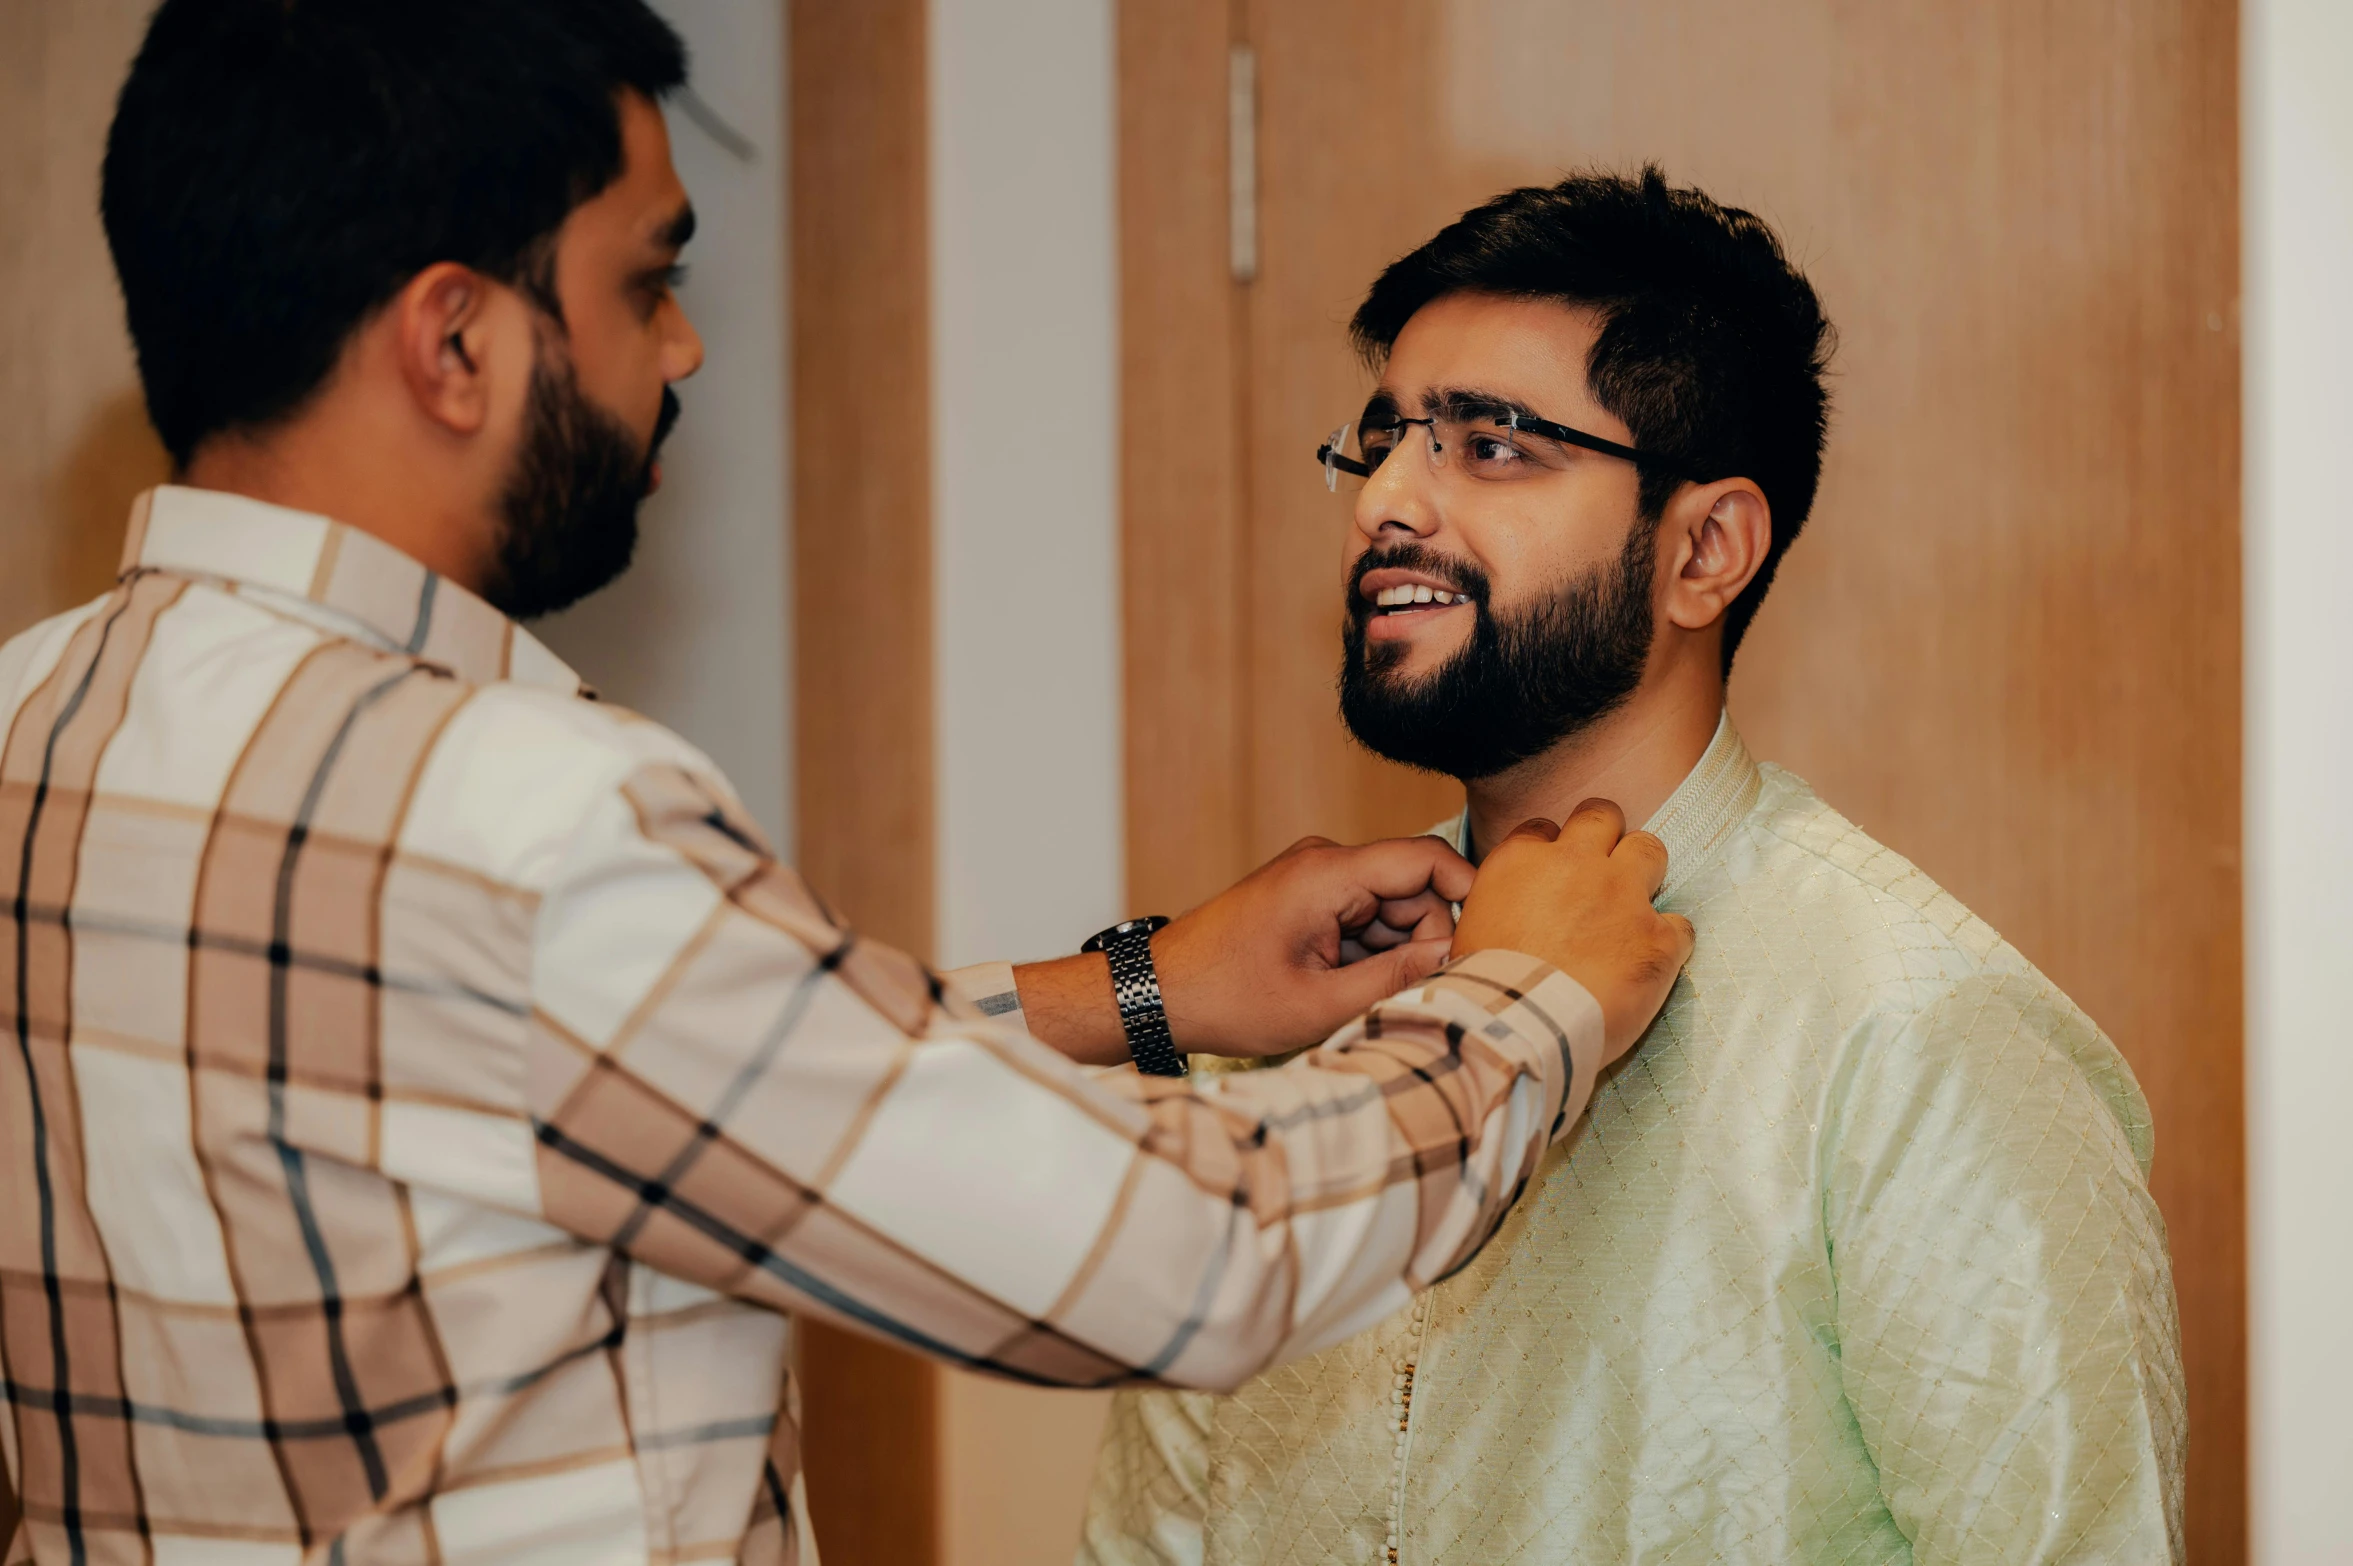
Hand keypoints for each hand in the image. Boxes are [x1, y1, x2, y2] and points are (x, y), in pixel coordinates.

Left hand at [1152, 834, 1476, 1057]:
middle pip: (1413, 890)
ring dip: (1392, 955)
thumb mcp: (1319, 1004)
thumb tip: (1454, 958)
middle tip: (1402, 996)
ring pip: (1390, 910)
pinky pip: (1362, 919)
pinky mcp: (1306, 900)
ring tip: (1356, 999)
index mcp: (1328, 875)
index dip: (1468, 894)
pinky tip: (1344, 991)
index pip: (1425, 859)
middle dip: (1423, 943)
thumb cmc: (1226, 999)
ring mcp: (1314, 880)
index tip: (1486, 943)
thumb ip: (1394, 979)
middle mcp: (1325, 864)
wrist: (1158, 993)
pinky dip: (1367, 954)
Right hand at [1450, 800, 1695, 1063]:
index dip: (1552, 848)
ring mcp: (1623, 897)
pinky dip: (1669, 941)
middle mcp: (1575, 864)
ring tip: (1634, 905)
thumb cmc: (1486, 987)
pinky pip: (1681, 924)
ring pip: (1650, 850)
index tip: (1555, 872)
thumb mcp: (1472, 928)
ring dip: (1644, 871)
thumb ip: (1501, 903)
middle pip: (1602, 816)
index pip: (1544, 828)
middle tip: (1604, 866)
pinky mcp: (1658, 939)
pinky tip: (1652, 960)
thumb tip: (1513, 914)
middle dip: (1605, 834)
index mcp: (1522, 860)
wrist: (1520, 1026)